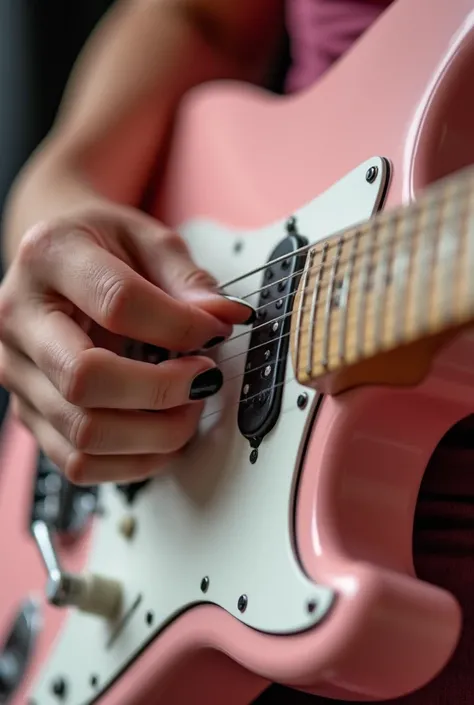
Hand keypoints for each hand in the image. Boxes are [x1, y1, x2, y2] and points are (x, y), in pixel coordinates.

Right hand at [0, 205, 252, 484]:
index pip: (117, 303)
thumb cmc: (99, 247)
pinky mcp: (29, 411)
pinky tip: (162, 435)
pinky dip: (134, 461)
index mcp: (49, 257)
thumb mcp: (146, 239)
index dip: (181, 326)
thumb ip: (186, 279)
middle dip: (163, 390)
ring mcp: (18, 371)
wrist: (55, 261)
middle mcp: (20, 318)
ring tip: (188, 407)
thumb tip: (224, 318)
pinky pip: (78, 462)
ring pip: (82, 433)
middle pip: (85, 379)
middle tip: (204, 377)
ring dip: (155, 433)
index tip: (216, 330)